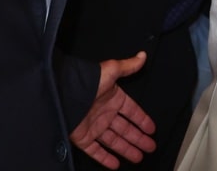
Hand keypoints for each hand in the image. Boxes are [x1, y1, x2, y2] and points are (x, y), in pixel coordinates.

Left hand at [70, 52, 155, 169]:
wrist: (65, 95)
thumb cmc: (88, 82)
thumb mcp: (111, 70)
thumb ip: (128, 66)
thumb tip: (142, 56)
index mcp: (113, 98)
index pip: (132, 111)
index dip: (142, 120)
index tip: (151, 128)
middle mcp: (104, 113)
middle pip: (126, 129)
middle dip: (138, 138)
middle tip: (150, 147)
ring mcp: (94, 126)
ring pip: (114, 141)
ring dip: (127, 149)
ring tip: (139, 157)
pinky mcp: (83, 138)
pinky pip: (96, 151)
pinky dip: (105, 159)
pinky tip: (115, 165)